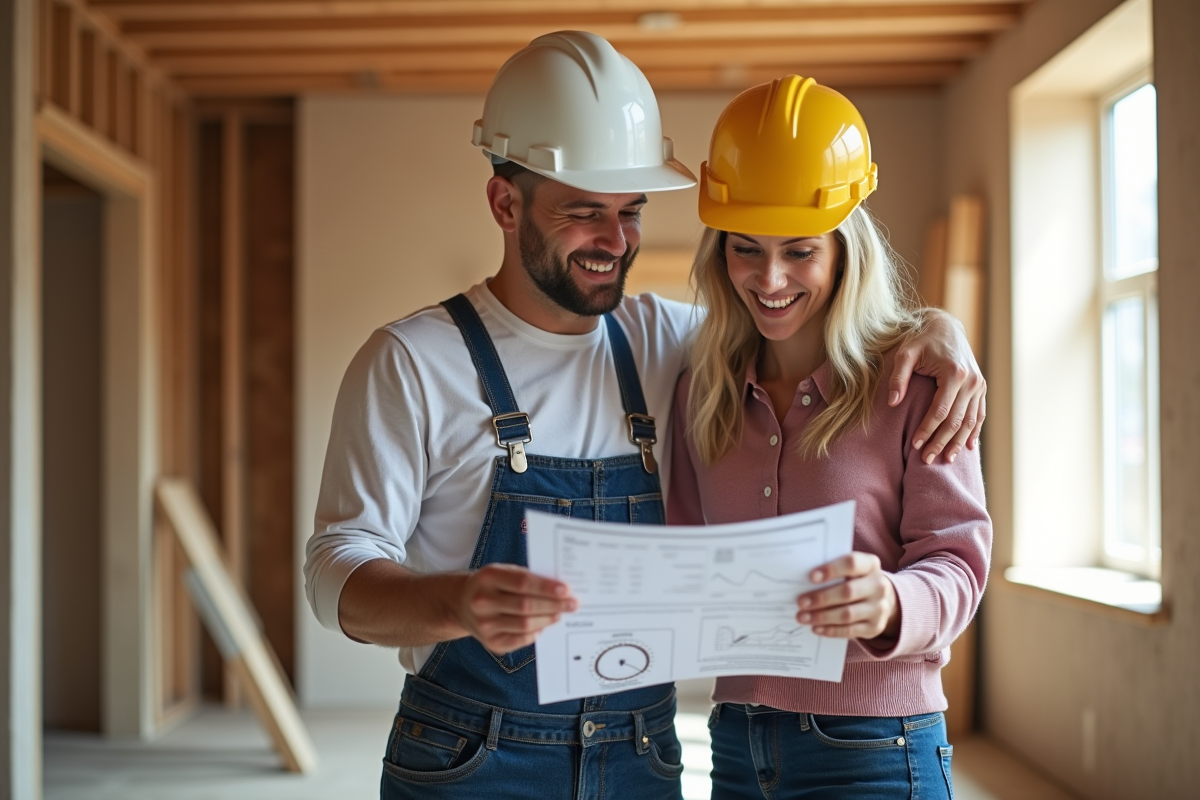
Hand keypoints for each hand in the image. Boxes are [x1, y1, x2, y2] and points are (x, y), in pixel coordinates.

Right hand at [458, 563, 577, 654]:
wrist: (462, 604)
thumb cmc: (491, 585)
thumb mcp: (503, 572)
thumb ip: (527, 578)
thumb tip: (559, 590)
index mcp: (488, 578)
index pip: (522, 583)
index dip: (546, 587)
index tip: (566, 589)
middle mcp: (483, 601)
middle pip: (525, 606)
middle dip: (553, 605)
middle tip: (572, 604)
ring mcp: (484, 624)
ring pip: (525, 625)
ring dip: (547, 620)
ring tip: (560, 614)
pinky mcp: (490, 642)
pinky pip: (520, 640)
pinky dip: (535, 633)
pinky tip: (544, 626)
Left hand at [797, 553, 899, 640]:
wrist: (882, 599)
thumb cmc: (856, 580)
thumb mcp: (851, 570)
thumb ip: (832, 571)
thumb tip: (801, 578)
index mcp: (871, 565)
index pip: (852, 563)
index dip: (831, 569)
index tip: (811, 577)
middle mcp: (879, 586)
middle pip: (848, 592)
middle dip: (821, 598)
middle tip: (800, 602)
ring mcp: (879, 608)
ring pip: (847, 614)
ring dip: (822, 617)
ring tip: (802, 617)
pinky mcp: (875, 627)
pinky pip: (850, 630)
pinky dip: (831, 630)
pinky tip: (815, 628)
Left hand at [889, 310, 985, 464]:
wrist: (946, 327)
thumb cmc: (921, 341)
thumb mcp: (905, 354)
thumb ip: (898, 378)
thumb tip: (892, 403)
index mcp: (954, 374)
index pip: (940, 411)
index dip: (927, 430)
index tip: (915, 445)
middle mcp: (971, 381)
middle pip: (956, 421)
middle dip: (941, 442)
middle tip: (927, 460)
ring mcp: (979, 385)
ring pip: (970, 422)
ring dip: (958, 442)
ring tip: (946, 460)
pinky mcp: (981, 387)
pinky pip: (979, 414)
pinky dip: (973, 432)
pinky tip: (967, 447)